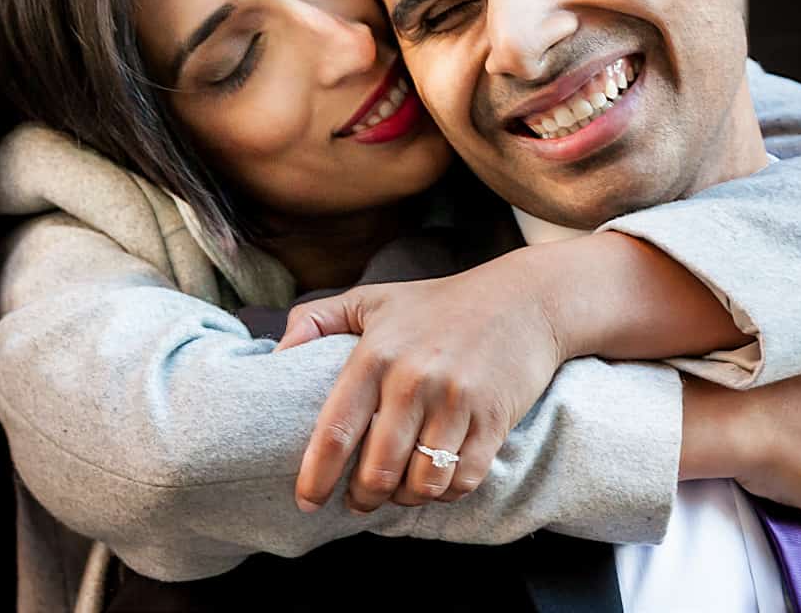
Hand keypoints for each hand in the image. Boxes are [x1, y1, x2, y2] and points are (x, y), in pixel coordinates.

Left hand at [275, 263, 564, 513]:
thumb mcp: (374, 299)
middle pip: (377, 471)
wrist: (525, 300)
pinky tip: (436, 481)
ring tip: (398, 491)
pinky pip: (462, 481)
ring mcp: (457, 402)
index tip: (306, 501)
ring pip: (421, 484)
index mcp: (376, 354)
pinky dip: (445, 494)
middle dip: (362, 498)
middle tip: (358, 501)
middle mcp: (414, 379)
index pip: (336, 430)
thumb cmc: (439, 303)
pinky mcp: (493, 420)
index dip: (316, 476)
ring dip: (405, 499)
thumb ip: (318, 319)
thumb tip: (275, 356)